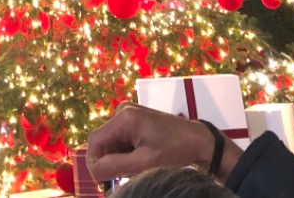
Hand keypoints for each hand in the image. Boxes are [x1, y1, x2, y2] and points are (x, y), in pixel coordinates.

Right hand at [86, 103, 242, 183]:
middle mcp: (123, 111)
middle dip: (108, 162)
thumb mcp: (145, 163)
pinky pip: (120, 139)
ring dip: (117, 159)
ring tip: (134, 170)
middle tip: (122, 180)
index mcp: (124, 117)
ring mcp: (129, 113)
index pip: (95, 141)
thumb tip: (94, 171)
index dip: (94, 163)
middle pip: (103, 141)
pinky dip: (125, 153)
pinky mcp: (135, 119)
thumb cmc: (174, 151)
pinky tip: (138, 161)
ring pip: (111, 142)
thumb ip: (116, 166)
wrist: (199, 140)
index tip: (104, 183)